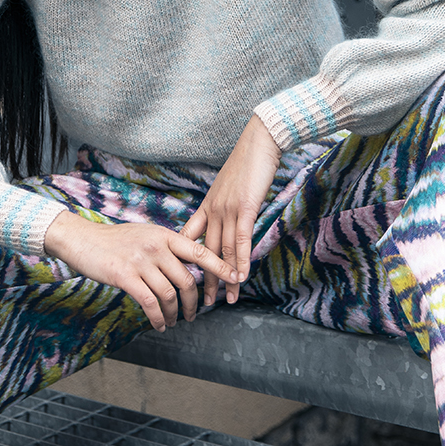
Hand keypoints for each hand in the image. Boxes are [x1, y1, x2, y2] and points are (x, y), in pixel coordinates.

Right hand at [43, 211, 238, 331]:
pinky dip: (158, 318)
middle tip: (194, 314)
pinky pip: (150, 302)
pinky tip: (158, 324)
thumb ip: (166, 246)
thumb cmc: (115, 240)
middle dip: (194, 302)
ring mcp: (141, 260)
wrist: (83, 240)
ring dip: (174, 314)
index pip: (198, 250)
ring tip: (172, 322)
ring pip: (170, 294)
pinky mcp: (125, 275)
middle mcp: (156, 245)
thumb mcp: (145, 234)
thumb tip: (187, 264)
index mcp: (164, 234)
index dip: (220, 266)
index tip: (236, 278)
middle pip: (187, 279)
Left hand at [182, 114, 280, 308]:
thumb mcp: (229, 188)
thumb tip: (226, 223)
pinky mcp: (245, 208)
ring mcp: (228, 209)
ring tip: (226, 299)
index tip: (185, 279)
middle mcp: (213, 209)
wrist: (259, 143)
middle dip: (205, 279)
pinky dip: (242, 261)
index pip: (190, 238)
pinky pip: (241, 240)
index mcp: (207, 205)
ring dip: (225, 278)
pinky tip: (242, 277)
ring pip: (224, 250)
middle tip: (203, 302)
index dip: (188, 261)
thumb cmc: (247, 164)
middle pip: (206, 251)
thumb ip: (225, 207)